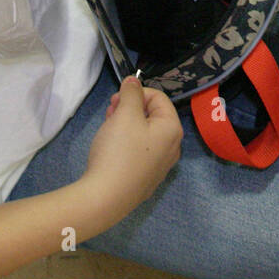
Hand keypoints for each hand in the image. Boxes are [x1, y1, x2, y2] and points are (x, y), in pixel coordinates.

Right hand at [82, 77, 182, 217]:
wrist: (105, 198)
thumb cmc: (118, 151)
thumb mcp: (124, 114)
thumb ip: (131, 94)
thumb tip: (134, 81)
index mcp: (172, 129)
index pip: (159, 98)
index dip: (136, 93)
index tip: (115, 99)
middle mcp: (172, 148)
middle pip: (153, 116)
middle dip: (130, 108)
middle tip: (110, 112)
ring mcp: (160, 166)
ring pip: (145, 134)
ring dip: (126, 124)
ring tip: (108, 128)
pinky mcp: (146, 179)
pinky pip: (140, 151)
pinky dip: (127, 143)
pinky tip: (111, 148)